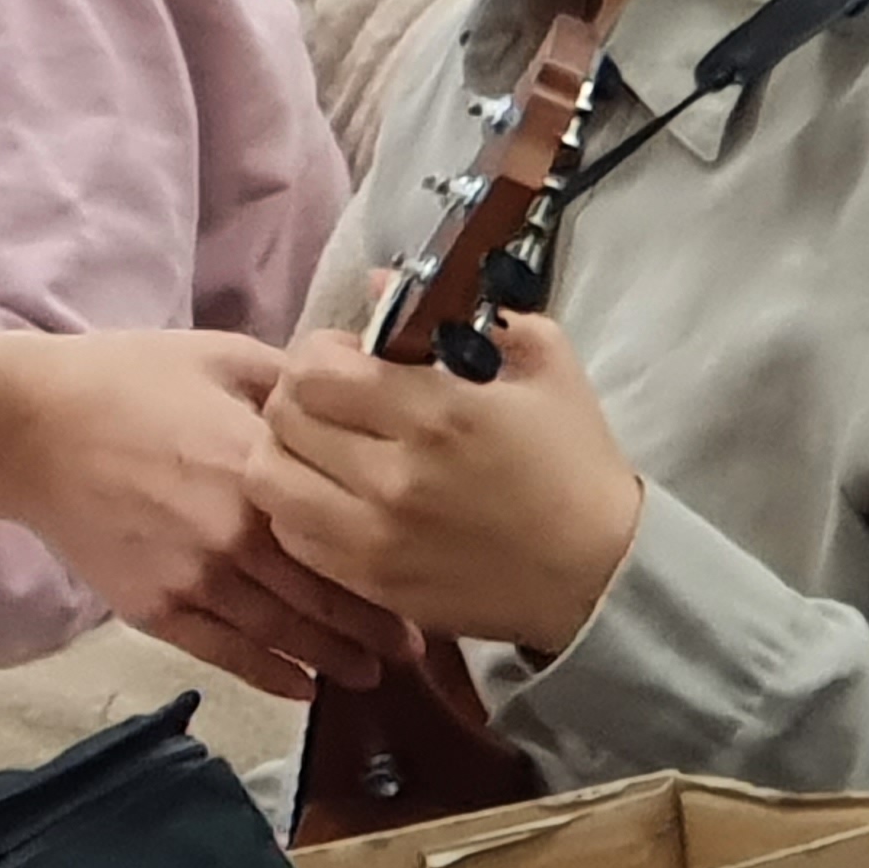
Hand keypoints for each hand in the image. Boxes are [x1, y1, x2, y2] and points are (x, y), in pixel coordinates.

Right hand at [0, 327, 414, 700]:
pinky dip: (271, 677)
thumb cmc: (122, 380)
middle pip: (326, 596)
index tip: (424, 574)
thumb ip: (291, 382)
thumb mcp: (218, 356)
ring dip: (335, 659)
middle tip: (414, 648)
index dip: (392, 561)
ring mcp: (195, 579)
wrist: (28, 426)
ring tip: (370, 675)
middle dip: (377, 627)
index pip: (348, 530)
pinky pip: (227, 653)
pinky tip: (301, 689)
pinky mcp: (154, 607)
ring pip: (285, 635)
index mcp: (260, 469)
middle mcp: (236, 536)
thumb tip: (350, 392)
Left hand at [250, 312, 646, 660]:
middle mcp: (394, 477)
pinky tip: (332, 497)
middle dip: (297, 396)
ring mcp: (376, 539)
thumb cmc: (574, 462)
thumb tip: (375, 282)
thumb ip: (461, 314)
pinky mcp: (372, 585)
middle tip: (329, 400)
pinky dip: (296, 508)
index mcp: (437, 414)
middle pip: (281, 418)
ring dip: (285, 452)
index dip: (318, 353)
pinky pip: (290, 536)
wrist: (602, 575)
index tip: (346, 358)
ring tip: (320, 448)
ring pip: (266, 479)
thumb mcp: (542, 363)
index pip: (313, 369)